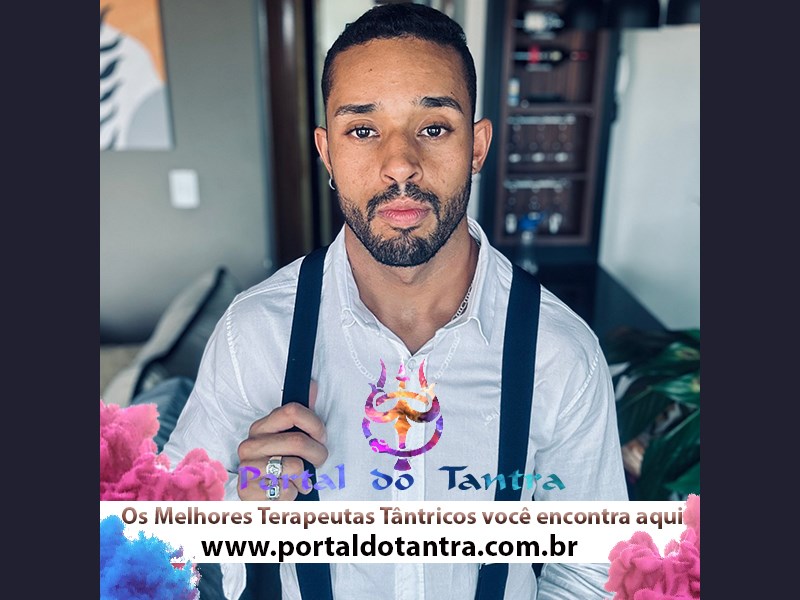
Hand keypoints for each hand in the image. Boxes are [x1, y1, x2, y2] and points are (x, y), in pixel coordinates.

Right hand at [237, 382, 327, 500]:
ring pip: (295, 466)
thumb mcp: (294, 438)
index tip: (320, 437)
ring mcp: (247, 468)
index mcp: (260, 427)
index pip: (293, 411)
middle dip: (317, 454)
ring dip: (306, 476)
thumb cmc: (284, 467)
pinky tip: (286, 491)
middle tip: (316, 462)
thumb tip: (310, 384)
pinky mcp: (248, 491)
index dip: (315, 425)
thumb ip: (303, 413)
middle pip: (298, 441)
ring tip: (299, 478)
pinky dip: (294, 492)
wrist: (266, 500)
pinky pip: (287, 488)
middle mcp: (249, 445)